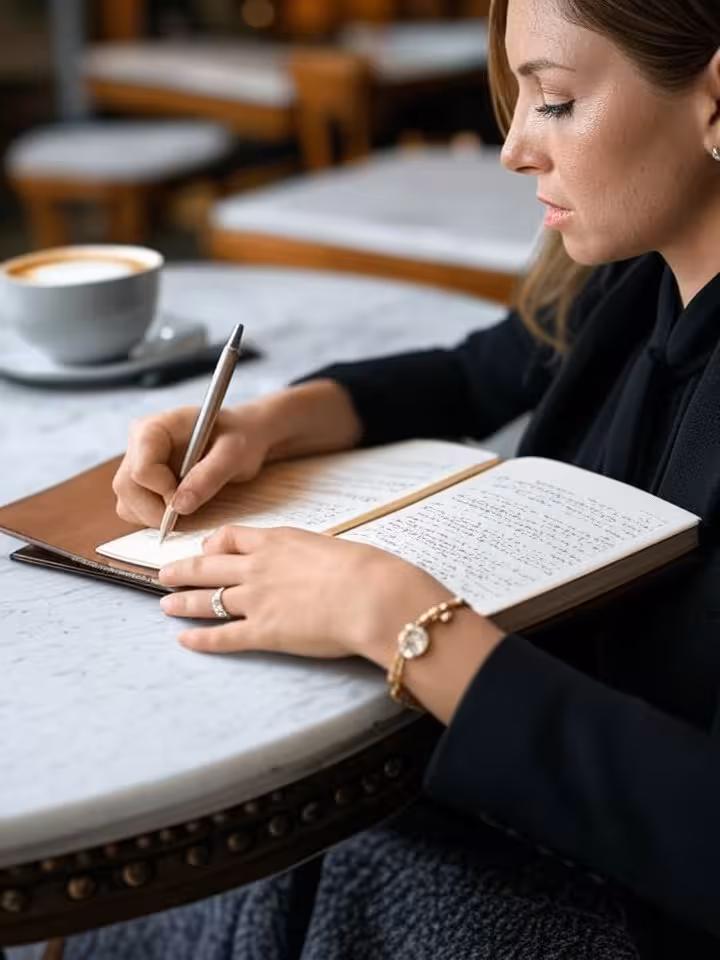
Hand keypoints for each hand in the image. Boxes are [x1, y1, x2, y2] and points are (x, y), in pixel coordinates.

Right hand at [112, 380, 361, 527]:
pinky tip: (182, 505)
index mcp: (154, 427)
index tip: (190, 496)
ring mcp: (136, 462)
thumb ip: (208, 476)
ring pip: (127, 503)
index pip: (141, 470)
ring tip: (190, 504)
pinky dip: (156, 517)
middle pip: (126, 489)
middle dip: (156, 510)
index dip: (164, 491)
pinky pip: (134, 509)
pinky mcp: (141, 481)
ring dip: (155, 516)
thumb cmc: (240, 437)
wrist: (243, 436)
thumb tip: (179, 507)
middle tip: (189, 511)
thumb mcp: (234, 452)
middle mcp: (138, 443)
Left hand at [158, 524, 454, 663]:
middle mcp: (259, 567)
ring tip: (166, 605)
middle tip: (165, 573)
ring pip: (209, 599)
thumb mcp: (333, 549)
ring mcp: (257, 600)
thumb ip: (312, 556)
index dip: (214, 543)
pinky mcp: (263, 632)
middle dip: (184, 570)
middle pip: (209, 565)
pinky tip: (185, 640)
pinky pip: (223, 636)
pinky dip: (201, 639)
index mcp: (278, 542)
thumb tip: (317, 565)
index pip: (233, 536)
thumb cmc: (365, 571)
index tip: (206, 547)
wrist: (370, 595)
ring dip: (184, 602)